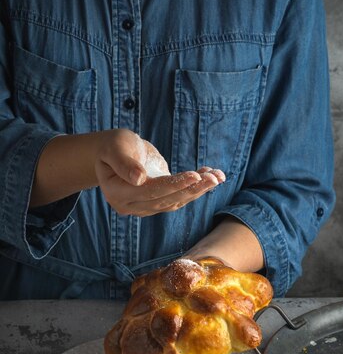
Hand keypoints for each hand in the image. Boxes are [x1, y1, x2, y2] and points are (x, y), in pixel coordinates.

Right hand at [95, 129, 224, 215]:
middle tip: (215, 177)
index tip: (194, 175)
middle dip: (193, 188)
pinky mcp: (157, 203)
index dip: (174, 184)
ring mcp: (144, 207)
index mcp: (118, 193)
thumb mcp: (115, 147)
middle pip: (166, 199)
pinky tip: (210, 176)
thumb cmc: (113, 145)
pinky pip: (178, 198)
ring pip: (176, 201)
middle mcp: (131, 206)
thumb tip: (139, 179)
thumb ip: (124, 163)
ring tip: (218, 176)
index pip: (150, 191)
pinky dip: (195, 188)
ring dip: (199, 189)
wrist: (113, 153)